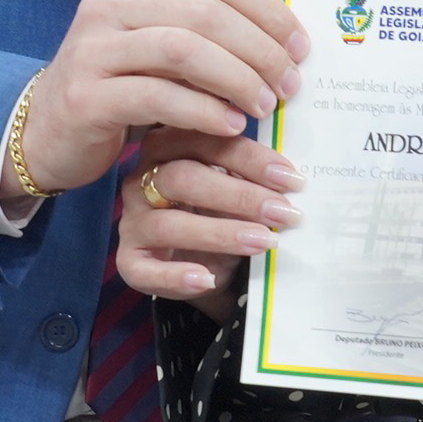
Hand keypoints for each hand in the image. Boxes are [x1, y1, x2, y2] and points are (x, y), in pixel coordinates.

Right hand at [17, 0, 308, 196]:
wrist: (46, 129)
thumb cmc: (122, 83)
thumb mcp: (161, 43)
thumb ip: (208, 30)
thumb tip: (287, 39)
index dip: (268, 9)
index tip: (300, 45)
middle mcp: (109, 2)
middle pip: (206, 12)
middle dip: (259, 48)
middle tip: (289, 84)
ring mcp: (92, 47)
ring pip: (183, 49)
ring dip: (236, 78)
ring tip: (264, 105)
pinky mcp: (86, 95)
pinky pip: (157, 96)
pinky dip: (203, 111)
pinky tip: (230, 126)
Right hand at [114, 126, 306, 316]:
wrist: (206, 262)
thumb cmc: (223, 212)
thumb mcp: (237, 188)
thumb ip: (253, 177)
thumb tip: (292, 179)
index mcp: (168, 147)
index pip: (204, 141)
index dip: (249, 158)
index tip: (290, 178)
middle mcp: (142, 180)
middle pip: (182, 178)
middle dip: (239, 196)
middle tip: (282, 212)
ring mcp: (133, 221)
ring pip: (167, 224)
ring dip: (220, 234)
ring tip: (263, 242)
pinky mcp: (130, 261)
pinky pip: (144, 269)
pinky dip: (175, 276)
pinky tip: (207, 279)